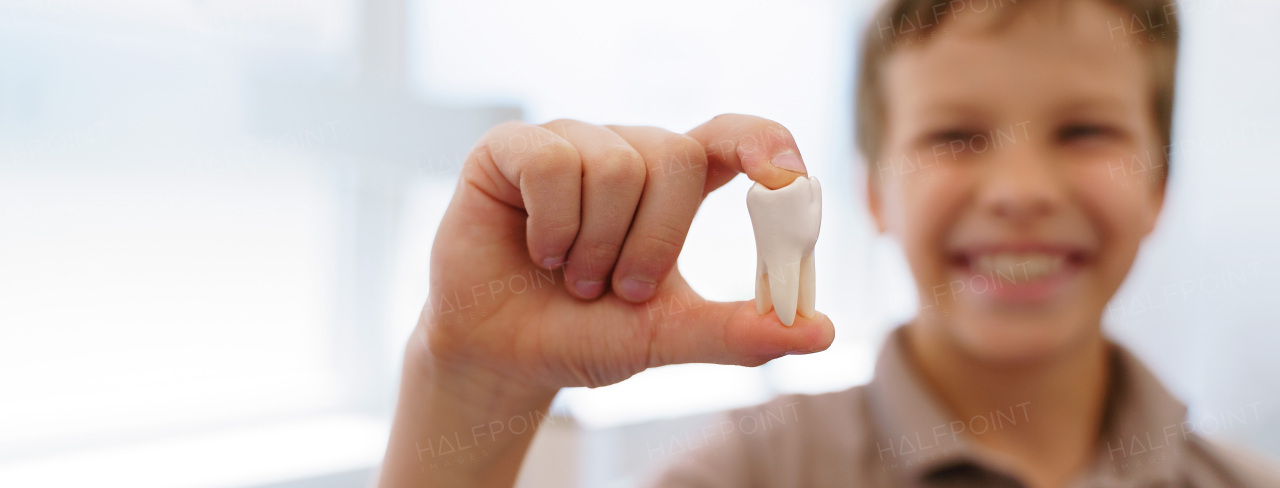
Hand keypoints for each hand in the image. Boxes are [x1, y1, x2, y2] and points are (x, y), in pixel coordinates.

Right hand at [416, 114, 835, 396]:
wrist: (503, 357)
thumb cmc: (587, 335)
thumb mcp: (667, 336)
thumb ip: (738, 331)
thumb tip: (820, 331)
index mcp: (674, 186)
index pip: (731, 135)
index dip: (763, 142)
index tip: (787, 180)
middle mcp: (627, 153)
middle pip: (674, 154)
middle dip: (655, 239)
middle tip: (625, 290)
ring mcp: (569, 144)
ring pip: (613, 163)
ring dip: (596, 244)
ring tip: (572, 277)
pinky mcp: (512, 148)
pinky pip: (553, 161)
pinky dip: (552, 225)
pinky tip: (538, 251)